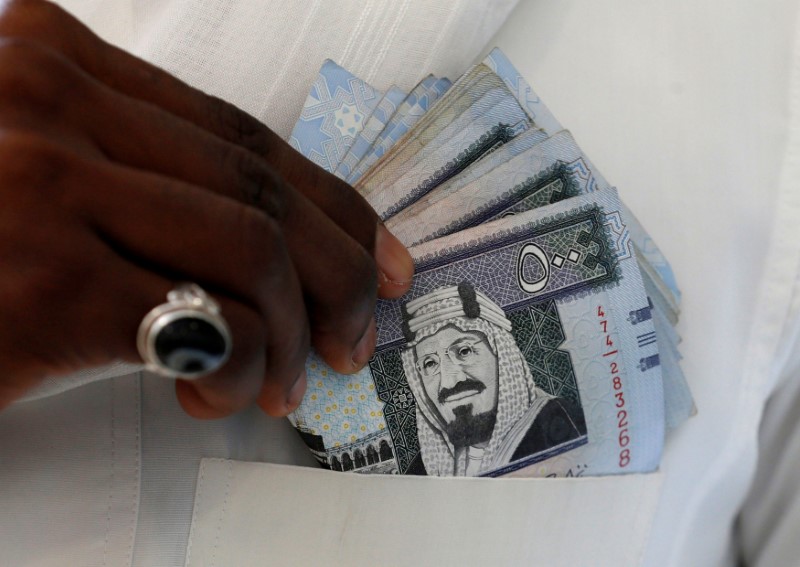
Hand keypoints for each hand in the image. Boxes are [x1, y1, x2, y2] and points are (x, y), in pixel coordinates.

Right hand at [0, 0, 412, 417]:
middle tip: (357, 333)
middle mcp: (51, 102)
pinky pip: (203, 321)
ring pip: (252, 249)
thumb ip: (126, 170)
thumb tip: (260, 237)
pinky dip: (240, 366)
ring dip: (291, 329)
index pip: (240, 135)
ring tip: (286, 381)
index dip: (330, 201)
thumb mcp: (24, 167)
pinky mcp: (39, 281)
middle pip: (261, 188)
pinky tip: (217, 398)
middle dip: (338, 270)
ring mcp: (43, 185)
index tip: (377, 254)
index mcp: (53, 61)